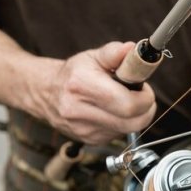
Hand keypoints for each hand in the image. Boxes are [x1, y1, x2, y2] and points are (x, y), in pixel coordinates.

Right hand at [38, 41, 156, 144]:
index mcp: (82, 85)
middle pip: (133, 122)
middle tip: (141, 95)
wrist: (46, 92)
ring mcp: (84, 129)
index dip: (145, 98)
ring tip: (123, 100)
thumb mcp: (92, 56)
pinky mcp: (89, 140)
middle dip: (145, 109)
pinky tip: (112, 111)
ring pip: (128, 129)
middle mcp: (80, 111)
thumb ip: (114, 53)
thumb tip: (132, 49)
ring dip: (134, 116)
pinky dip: (122, 123)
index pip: (128, 104)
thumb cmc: (74, 73)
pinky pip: (119, 135)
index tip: (144, 88)